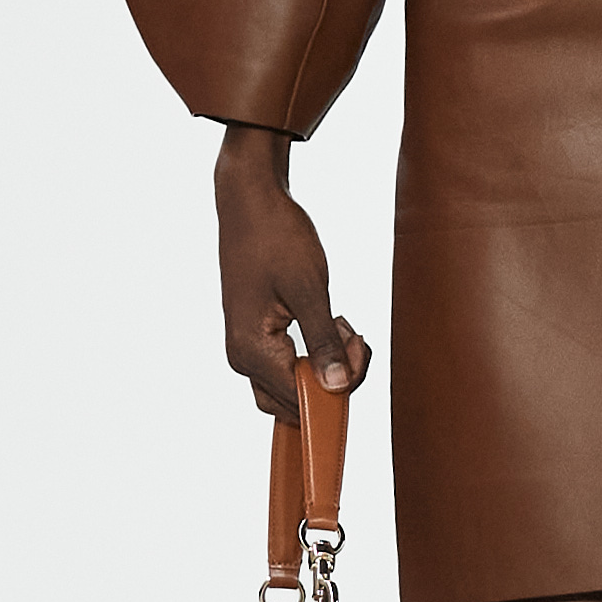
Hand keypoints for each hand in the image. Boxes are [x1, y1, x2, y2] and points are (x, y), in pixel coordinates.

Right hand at [214, 125, 370, 421]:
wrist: (249, 201)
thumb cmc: (277, 238)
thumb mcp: (309, 289)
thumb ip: (324, 342)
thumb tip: (337, 388)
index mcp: (252, 351)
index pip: (301, 399)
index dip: (339, 383)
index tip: (359, 345)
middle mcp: (243, 357)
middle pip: (295, 400)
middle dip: (334, 378)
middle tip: (355, 337)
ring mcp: (246, 348)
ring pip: (293, 384)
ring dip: (327, 364)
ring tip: (344, 324)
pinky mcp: (255, 336)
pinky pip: (288, 364)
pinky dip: (316, 353)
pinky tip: (332, 323)